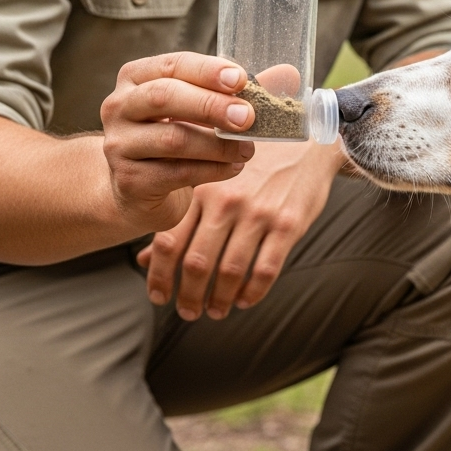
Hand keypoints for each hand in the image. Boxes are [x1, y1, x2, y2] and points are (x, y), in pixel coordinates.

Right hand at [99, 52, 256, 233]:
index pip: (172, 65)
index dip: (207, 71)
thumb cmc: (175, 137)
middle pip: (165, 96)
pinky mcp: (130, 181)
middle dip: (211, 104)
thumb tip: (288, 75)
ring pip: (173, 139)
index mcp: (136, 78)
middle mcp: (119, 106)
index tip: (241, 79)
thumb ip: (238, 92)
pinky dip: (213, 170)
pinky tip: (234, 168)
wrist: (136, 191)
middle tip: (248, 116)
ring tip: (248, 149)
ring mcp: (120, 145)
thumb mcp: (199, 110)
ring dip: (219, 144)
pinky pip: (177, 173)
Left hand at [136, 138, 345, 319]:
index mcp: (201, 188)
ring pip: (230, 271)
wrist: (306, 138)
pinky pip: (266, 270)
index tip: (159, 297)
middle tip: (188, 312)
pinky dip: (253, 292)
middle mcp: (227, 201)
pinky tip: (245, 300)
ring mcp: (259, 213)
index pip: (169, 242)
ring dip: (220, 299)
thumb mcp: (211, 178)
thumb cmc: (252, 161)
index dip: (160, 277)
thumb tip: (145, 259)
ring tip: (216, 311)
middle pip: (197, 263)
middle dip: (189, 296)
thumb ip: (181, 216)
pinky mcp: (288, 224)